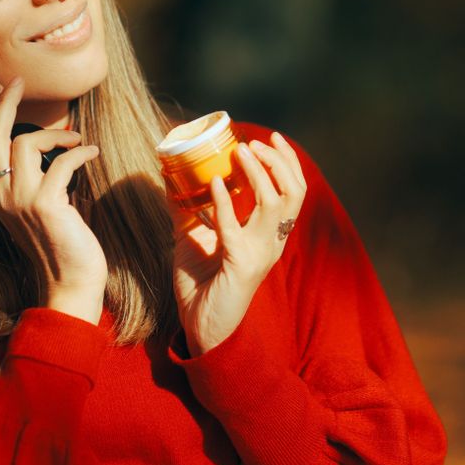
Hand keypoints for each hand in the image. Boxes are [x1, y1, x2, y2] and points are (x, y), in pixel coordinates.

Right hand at [0, 78, 106, 323]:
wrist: (70, 284)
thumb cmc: (63, 248)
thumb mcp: (42, 210)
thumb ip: (38, 183)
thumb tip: (53, 152)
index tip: (1, 91)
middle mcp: (2, 197)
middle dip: (4, 104)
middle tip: (18, 81)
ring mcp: (22, 201)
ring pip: (26, 143)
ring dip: (55, 134)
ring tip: (77, 139)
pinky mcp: (47, 204)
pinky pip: (62, 161)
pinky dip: (80, 152)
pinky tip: (92, 152)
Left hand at [171, 132, 306, 354]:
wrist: (201, 328)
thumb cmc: (201, 286)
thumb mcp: (193, 238)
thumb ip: (187, 208)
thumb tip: (169, 175)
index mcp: (268, 235)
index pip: (294, 191)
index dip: (288, 161)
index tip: (271, 137)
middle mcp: (272, 242)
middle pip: (294, 192)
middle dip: (278, 161)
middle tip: (253, 143)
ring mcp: (260, 253)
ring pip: (275, 202)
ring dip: (258, 172)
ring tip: (239, 152)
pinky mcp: (240, 265)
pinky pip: (234, 227)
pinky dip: (225, 202)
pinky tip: (216, 183)